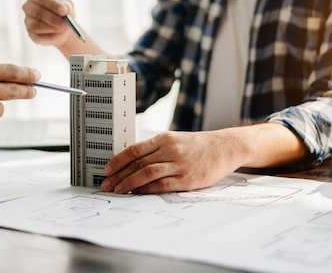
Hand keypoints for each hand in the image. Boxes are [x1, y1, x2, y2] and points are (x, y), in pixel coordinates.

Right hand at [22, 0, 78, 47]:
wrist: (63, 27)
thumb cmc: (63, 13)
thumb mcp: (68, 6)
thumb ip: (67, 6)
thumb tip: (65, 10)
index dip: (53, 4)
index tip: (64, 11)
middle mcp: (28, 7)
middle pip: (38, 12)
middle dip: (54, 19)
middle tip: (67, 24)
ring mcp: (28, 21)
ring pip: (37, 26)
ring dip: (53, 29)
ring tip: (65, 29)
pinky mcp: (31, 35)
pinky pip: (40, 37)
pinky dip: (52, 37)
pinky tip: (60, 35)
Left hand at [100, 131, 243, 193]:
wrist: (224, 148)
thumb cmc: (197, 146)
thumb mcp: (174, 140)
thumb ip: (155, 149)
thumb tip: (131, 162)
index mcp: (163, 139)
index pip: (134, 150)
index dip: (118, 161)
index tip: (106, 170)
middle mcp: (169, 150)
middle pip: (137, 163)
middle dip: (119, 175)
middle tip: (106, 184)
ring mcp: (178, 164)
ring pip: (147, 173)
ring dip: (129, 183)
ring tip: (118, 190)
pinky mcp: (187, 178)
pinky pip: (162, 184)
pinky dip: (147, 189)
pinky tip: (138, 193)